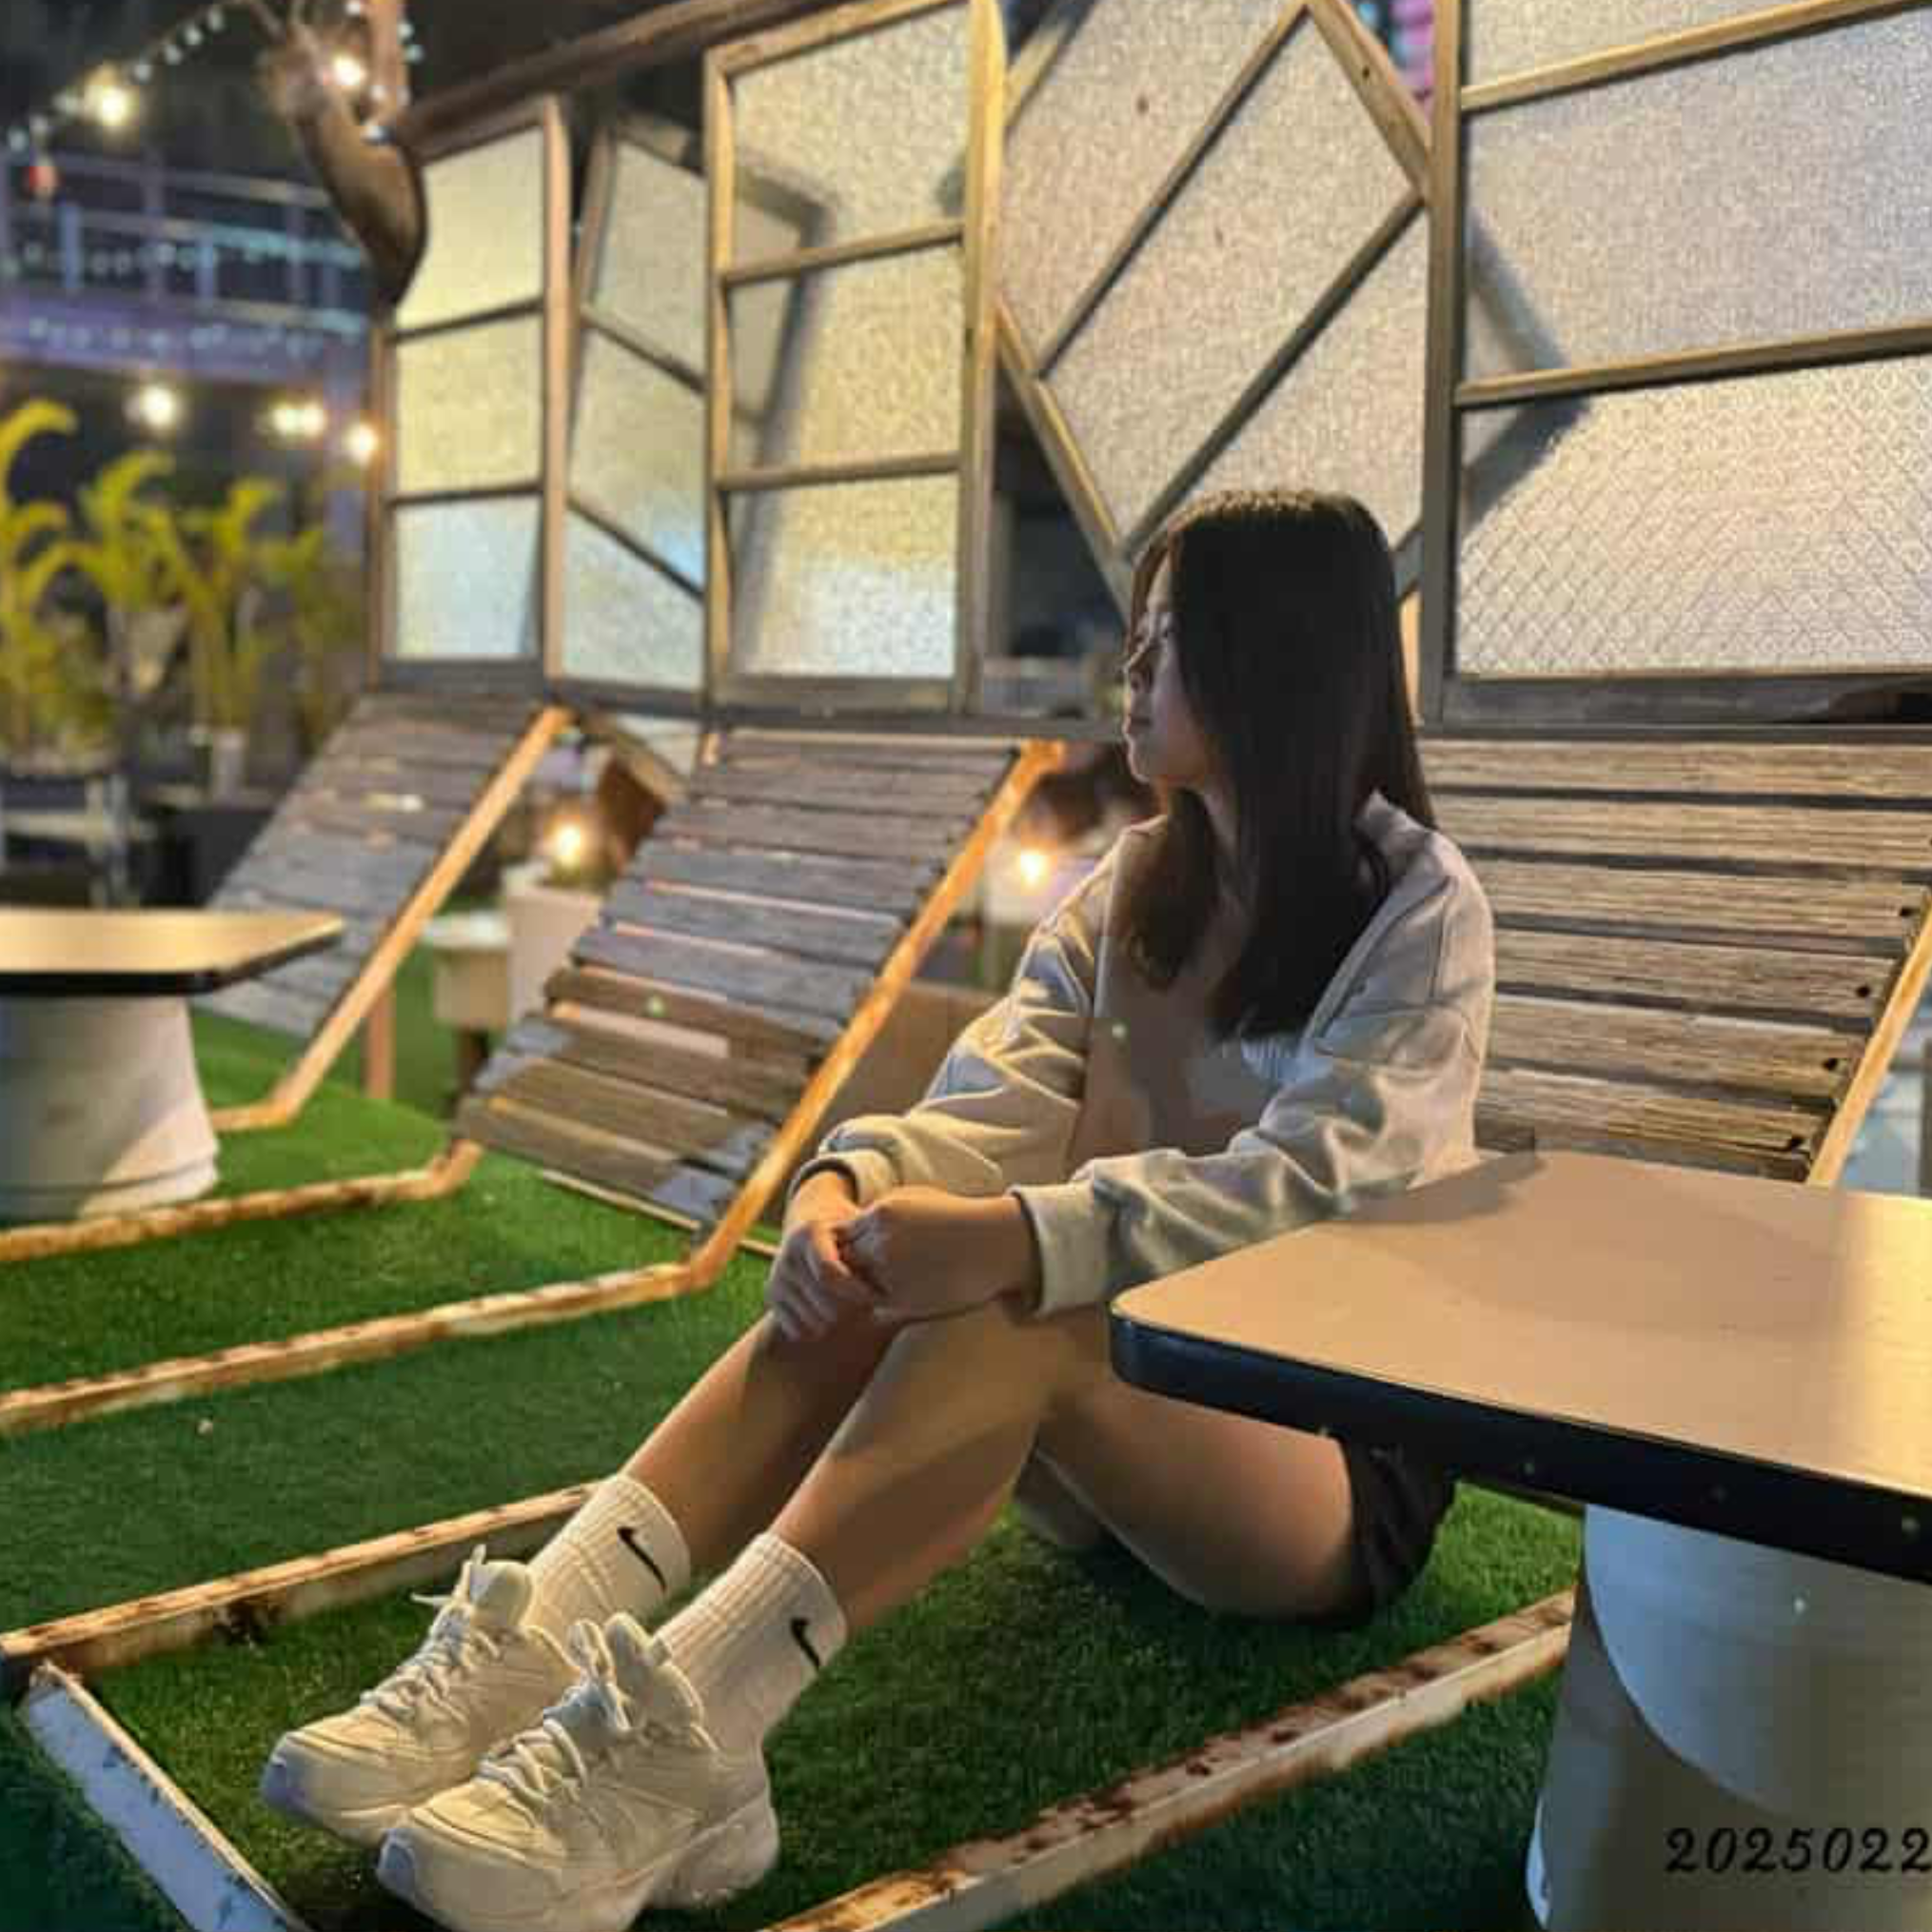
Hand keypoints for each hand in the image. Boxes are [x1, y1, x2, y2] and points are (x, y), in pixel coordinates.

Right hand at [766, 1171, 873, 1342]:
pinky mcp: (771, 1297)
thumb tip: (902, 1259)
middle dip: (852, 1308)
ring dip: (839, 1321)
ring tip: (854, 1307)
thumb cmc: (847, 1230)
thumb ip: (874, 1241)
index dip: (857, 1290)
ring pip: (813, 1320)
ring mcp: (776, 1277)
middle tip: (872, 1305)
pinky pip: (798, 1330)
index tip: (878, 1297)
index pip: (830, 1273)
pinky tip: (833, 1314)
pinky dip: (819, 1329)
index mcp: (809, 1233)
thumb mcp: (859, 1226)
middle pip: (824, 1303)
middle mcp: (787, 1255)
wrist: (809, 1224)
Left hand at [836, 1186, 1039, 1326]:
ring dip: (873, 1288)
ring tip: (908, 1279)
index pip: (842, 1236)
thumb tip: (856, 1226)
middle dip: (858, 1268)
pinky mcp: (905, 1300)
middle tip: (885, 1269)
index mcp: (882, 1214)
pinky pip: (880, 1307)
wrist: (998, 1242)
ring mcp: (891, 1273)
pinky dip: (891, 1304)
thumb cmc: (961, 1218)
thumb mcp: (917, 1199)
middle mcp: (881, 1243)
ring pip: (861, 1287)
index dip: (855, 1246)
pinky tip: (919, 1289)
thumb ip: (881, 1213)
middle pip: (847, 1262)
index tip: (874, 1249)